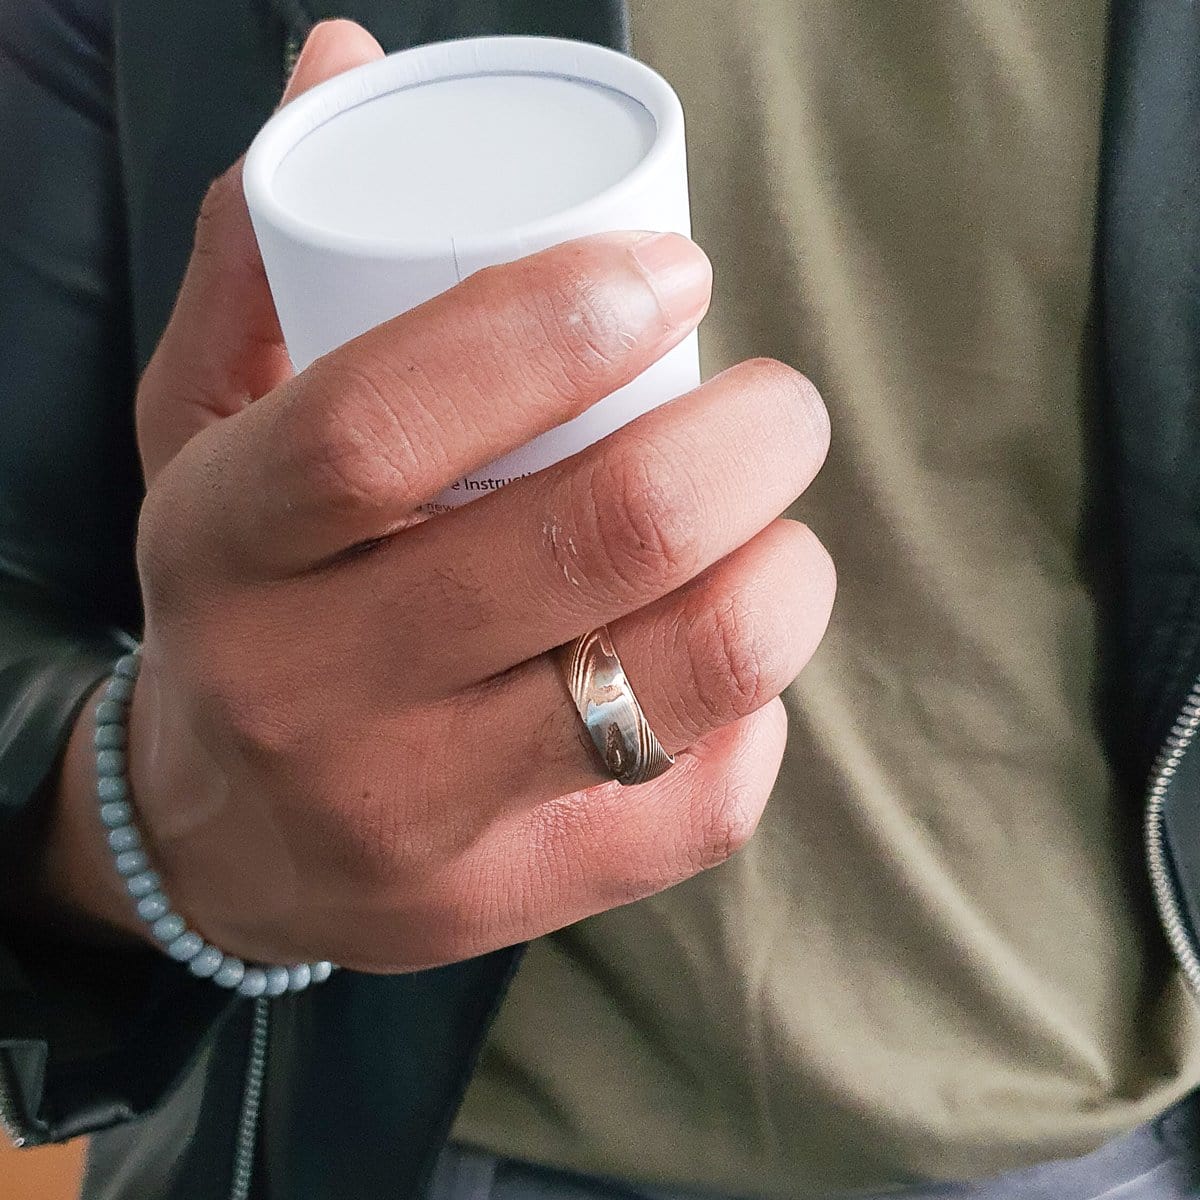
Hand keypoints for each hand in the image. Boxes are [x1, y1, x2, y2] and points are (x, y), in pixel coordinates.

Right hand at [57, 21, 834, 971]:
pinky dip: (754, 722)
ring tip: (783, 533)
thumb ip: (271, 255)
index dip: (552, 327)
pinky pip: (691, 809)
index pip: (382, 423)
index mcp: (227, 545)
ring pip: (666, 692)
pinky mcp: (502, 906)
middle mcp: (308, 694)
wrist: (218, 839)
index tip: (675, 277)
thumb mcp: (215, 431)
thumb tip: (346, 64)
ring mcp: (412, 821)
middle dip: (738, 453)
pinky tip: (731, 674)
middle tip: (785, 407)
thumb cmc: (248, 600)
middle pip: (575, 554)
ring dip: (778, 588)